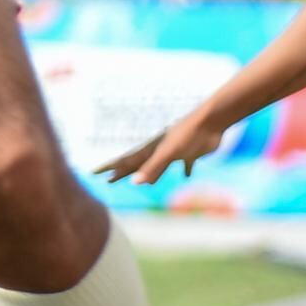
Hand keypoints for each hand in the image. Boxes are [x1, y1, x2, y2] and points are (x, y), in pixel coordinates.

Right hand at [97, 110, 229, 185]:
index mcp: (150, 150)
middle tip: (108, 181)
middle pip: (137, 164)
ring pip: (158, 166)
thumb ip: (153, 168)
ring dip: (150, 175)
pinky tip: (185, 176)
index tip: (94, 173)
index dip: (110, 168)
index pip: (126, 161)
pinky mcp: (191, 153)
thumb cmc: (188, 135)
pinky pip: (184, 165)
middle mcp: (159, 151)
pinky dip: (184, 171)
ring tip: (146, 184)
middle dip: (123, 173)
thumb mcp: (168, 153)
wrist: (211, 121)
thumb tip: (134, 183)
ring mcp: (174, 152)